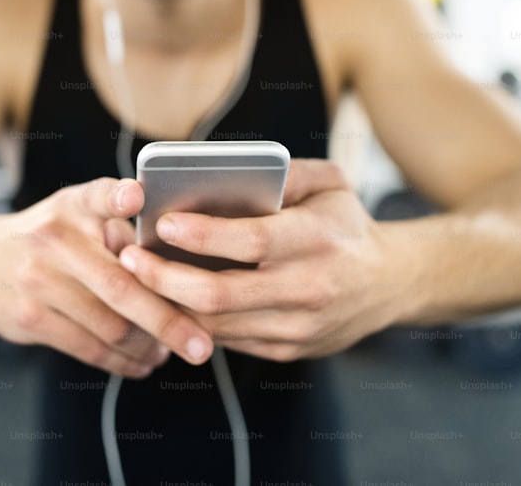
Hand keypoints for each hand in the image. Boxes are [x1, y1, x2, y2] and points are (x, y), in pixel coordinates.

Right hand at [0, 178, 213, 377]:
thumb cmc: (50, 235)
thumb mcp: (76, 210)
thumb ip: (119, 221)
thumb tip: (175, 254)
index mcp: (74, 207)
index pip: (98, 195)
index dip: (119, 195)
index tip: (137, 196)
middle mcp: (54, 240)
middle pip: (121, 286)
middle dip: (168, 321)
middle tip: (201, 345)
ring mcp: (38, 281)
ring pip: (108, 325)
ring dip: (147, 346)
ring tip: (170, 352)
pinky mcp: (28, 317)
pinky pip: (87, 348)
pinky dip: (121, 361)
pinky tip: (141, 363)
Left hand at [117, 160, 421, 361]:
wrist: (391, 284)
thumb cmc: (348, 225)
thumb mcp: (330, 183)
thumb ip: (285, 171)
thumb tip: (227, 169)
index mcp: (316, 240)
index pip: (249, 241)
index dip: (199, 236)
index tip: (161, 223)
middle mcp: (308, 288)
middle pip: (219, 294)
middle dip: (163, 278)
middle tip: (129, 257)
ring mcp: (298, 327)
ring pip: (216, 325)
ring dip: (168, 304)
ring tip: (137, 277)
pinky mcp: (289, 350)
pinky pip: (229, 340)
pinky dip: (193, 321)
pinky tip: (168, 300)